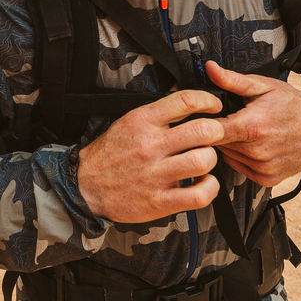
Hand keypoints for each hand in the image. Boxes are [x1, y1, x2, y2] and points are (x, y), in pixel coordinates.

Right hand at [77, 90, 225, 223]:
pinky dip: (210, 187)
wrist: (85, 186)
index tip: (214, 106)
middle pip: (203, 130)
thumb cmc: (110, 154)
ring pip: (204, 160)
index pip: (185, 101)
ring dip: (210, 159)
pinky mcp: (159, 201)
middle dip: (216, 131)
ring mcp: (155, 174)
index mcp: (142, 121)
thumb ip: (157, 112)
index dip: (208, 101)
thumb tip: (186, 99)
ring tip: (203, 160)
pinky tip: (203, 182)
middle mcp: (150, 145)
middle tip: (212, 136)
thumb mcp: (128, 122)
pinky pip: (199, 194)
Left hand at [204, 60, 300, 185]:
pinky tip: (252, 145)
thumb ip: (232, 80)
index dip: (202, 122)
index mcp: (253, 127)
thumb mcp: (263, 86)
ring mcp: (262, 168)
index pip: (211, 130)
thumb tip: (209, 68)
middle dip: (218, 131)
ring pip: (227, 156)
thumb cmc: (292, 105)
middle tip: (230, 118)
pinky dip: (241, 157)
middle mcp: (257, 151)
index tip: (202, 115)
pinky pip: (240, 168)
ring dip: (229, 145)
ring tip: (244, 131)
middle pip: (217, 144)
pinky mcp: (266, 179)